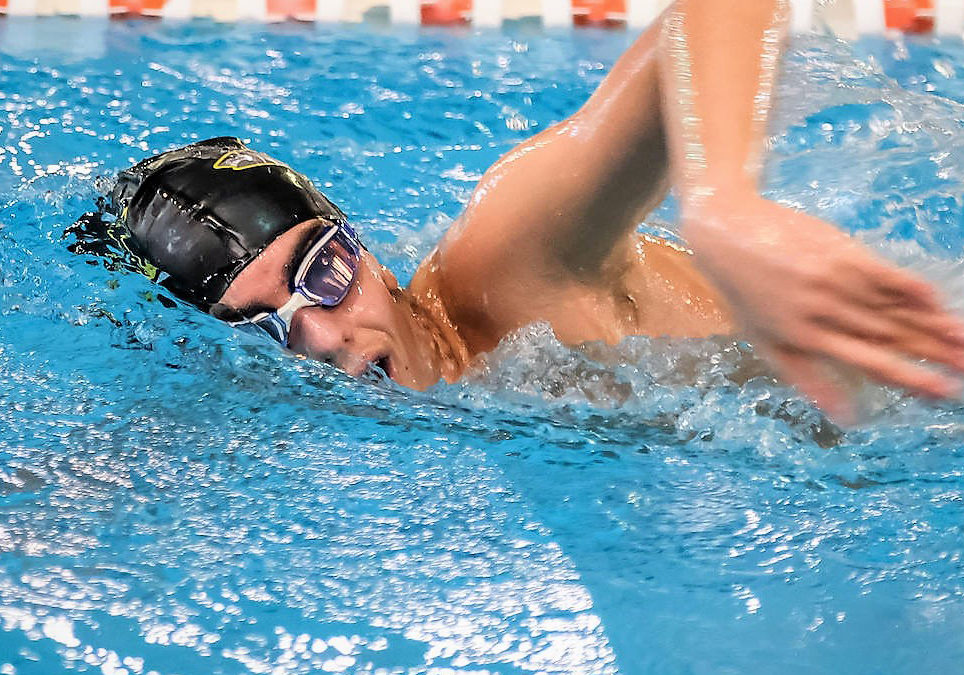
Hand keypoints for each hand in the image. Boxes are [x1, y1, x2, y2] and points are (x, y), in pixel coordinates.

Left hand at [682, 193, 963, 422]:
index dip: (910, 378)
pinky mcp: (843, 251)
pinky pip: (888, 274)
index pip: (869, 362)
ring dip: (936, 325)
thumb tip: (846, 417)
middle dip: (936, 355)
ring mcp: (836, 279)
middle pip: (892, 336)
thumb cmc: (746, 293)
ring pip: (896, 308)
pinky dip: (915, 290)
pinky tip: (940, 303)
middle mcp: (824, 310)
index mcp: (805, 337)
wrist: (728, 231)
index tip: (944, 393)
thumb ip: (808, 378)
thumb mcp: (765, 341)